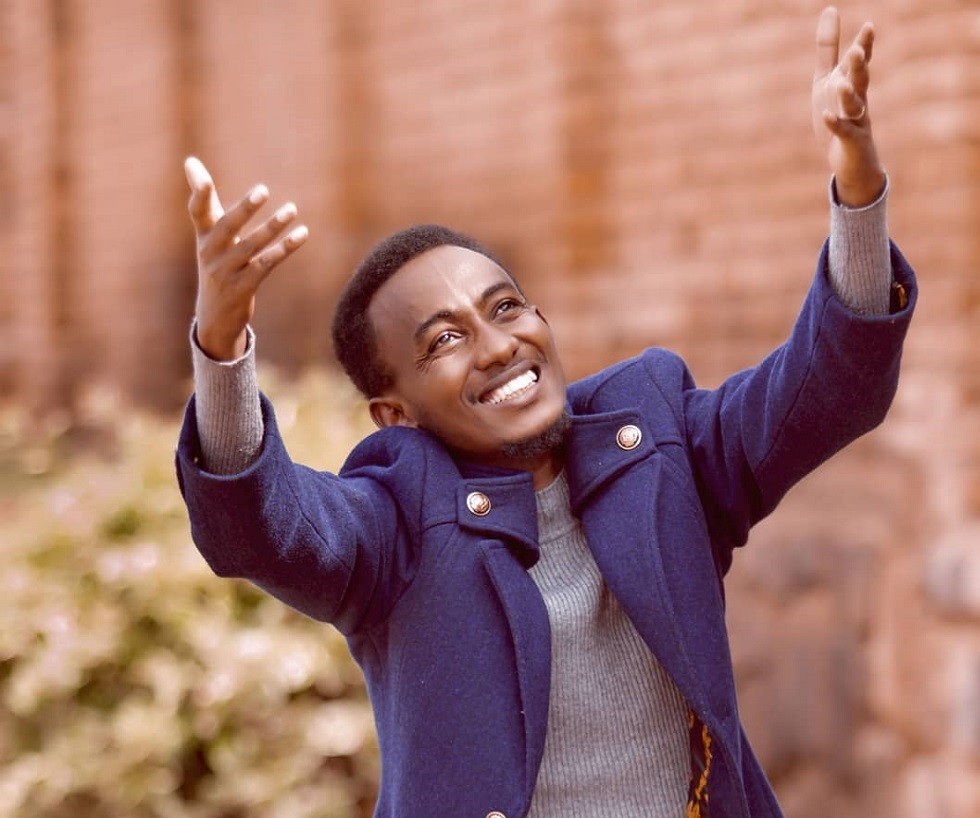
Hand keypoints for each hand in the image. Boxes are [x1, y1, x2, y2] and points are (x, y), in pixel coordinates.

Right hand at [185, 157, 307, 359]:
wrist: (214, 317)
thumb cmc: (216, 265)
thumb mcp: (208, 235)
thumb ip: (205, 201)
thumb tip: (191, 161)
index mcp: (203, 237)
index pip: (197, 212)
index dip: (198, 194)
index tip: (200, 174)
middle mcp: (211, 254)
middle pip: (227, 227)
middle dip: (244, 209)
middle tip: (262, 190)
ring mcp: (226, 272)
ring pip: (251, 247)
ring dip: (273, 227)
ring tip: (292, 209)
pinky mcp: (243, 288)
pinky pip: (266, 264)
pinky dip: (285, 248)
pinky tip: (302, 234)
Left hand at [811, 6, 885, 206]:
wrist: (851, 159)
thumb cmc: (838, 113)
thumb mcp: (828, 78)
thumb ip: (829, 48)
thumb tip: (830, 8)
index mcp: (851, 83)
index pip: (859, 62)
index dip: (864, 45)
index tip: (868, 27)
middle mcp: (858, 99)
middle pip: (860, 81)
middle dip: (859, 67)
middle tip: (857, 51)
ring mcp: (857, 121)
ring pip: (855, 106)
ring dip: (849, 96)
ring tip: (841, 85)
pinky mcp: (851, 141)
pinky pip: (843, 132)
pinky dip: (836, 124)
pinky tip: (827, 116)